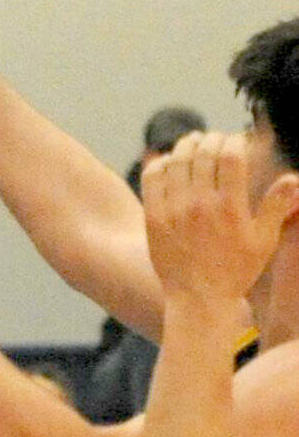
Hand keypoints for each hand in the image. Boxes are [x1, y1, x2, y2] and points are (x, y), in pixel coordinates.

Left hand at [142, 131, 298, 304]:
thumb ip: (276, 207)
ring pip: (177, 161)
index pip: (231, 158)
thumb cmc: (236, 271)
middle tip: (215, 138)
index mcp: (230, 209)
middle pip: (203, 154)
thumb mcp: (264, 241)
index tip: (236, 140)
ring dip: (186, 145)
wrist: (198, 299)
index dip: (234, 142)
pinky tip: (170, 161)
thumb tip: (293, 178)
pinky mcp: (154, 216)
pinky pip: (153, 178)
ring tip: (194, 141)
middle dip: (212, 139)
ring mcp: (174, 210)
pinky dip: (161, 163)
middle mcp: (200, 205)